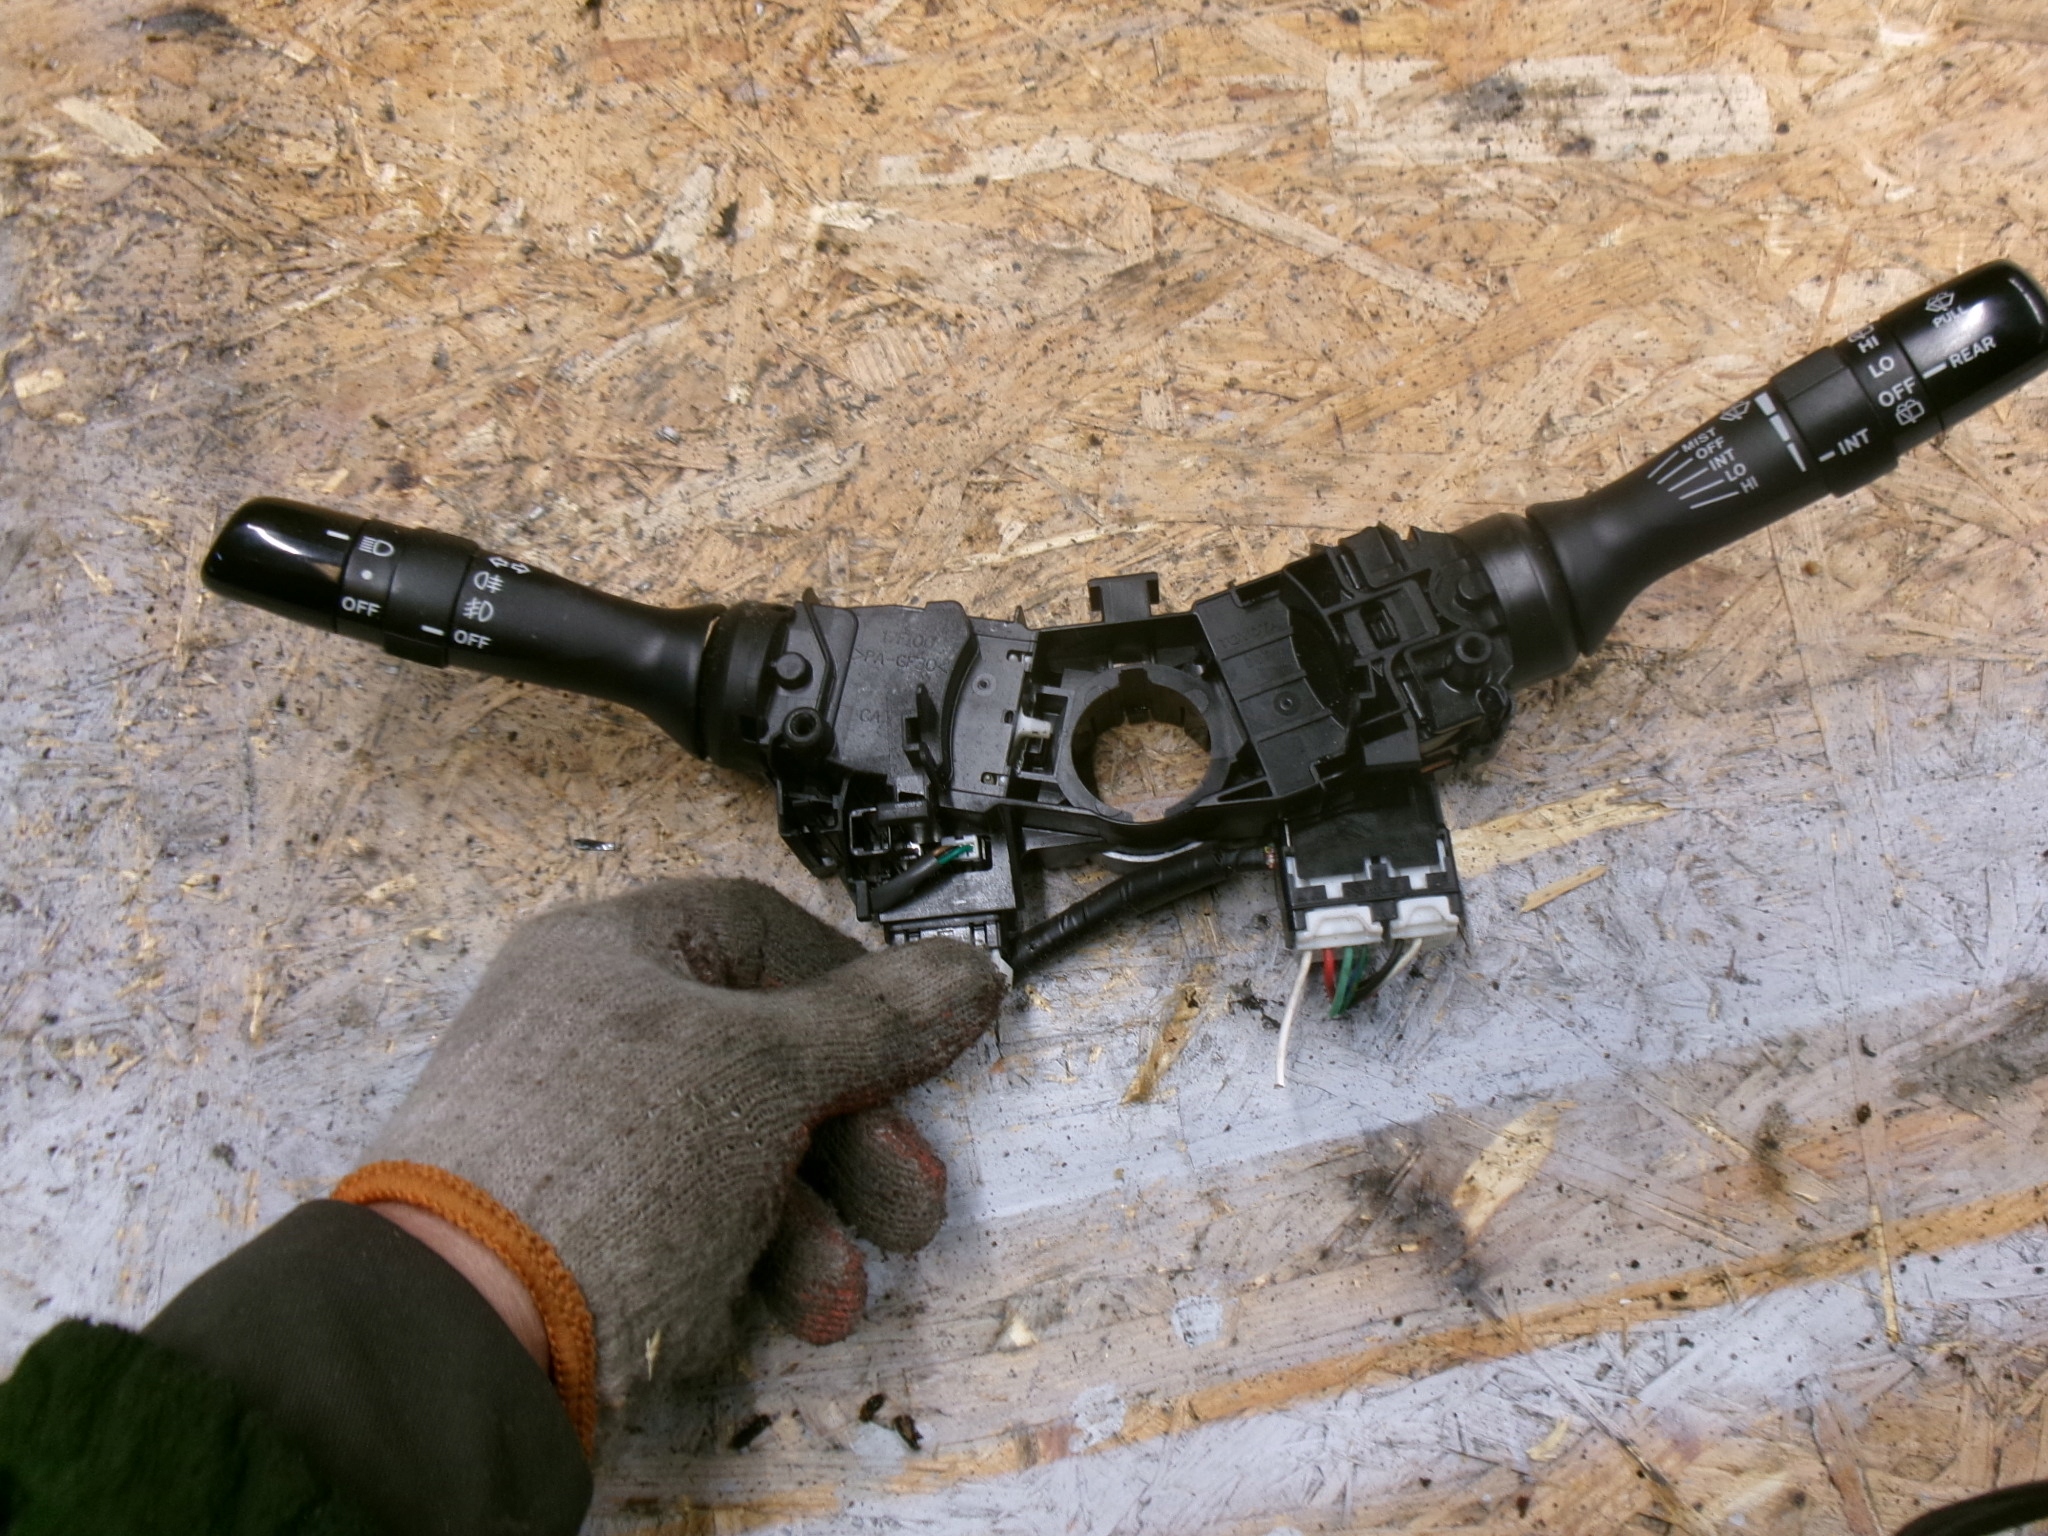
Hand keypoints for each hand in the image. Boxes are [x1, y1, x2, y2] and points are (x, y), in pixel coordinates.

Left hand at [336, 880, 1003, 1425]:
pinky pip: (694, 1219)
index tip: (924, 1043)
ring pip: (739, 1151)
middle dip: (856, 1137)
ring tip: (839, 1290)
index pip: (762, 933)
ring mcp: (584, 1136)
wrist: (464, 1338)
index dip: (855, 985)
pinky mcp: (582, 1230)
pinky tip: (785, 1306)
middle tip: (910, 1200)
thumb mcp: (767, 1071)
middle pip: (767, 1055)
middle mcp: (594, 1033)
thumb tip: (972, 970)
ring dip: (814, 1221)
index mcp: (612, 954)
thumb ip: (878, 1021)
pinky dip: (752, 1258)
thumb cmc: (609, 1160)